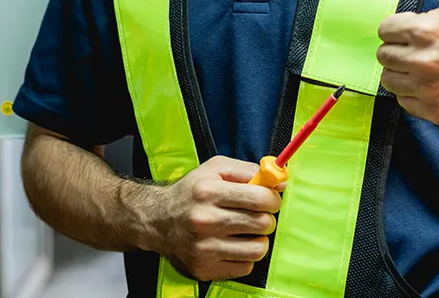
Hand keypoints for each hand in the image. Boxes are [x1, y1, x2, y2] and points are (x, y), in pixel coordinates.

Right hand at [153, 155, 281, 281]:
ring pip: (258, 249)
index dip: (273, 199)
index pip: (260, 198)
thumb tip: (280, 182)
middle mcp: (205, 220)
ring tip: (246, 231)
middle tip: (257, 214)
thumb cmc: (192, 192)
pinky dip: (245, 256)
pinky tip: (234, 245)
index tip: (270, 199)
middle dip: (266, 218)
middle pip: (262, 224)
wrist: (157, 220)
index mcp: (209, 192)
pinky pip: (245, 267)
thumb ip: (248, 170)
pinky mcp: (204, 269)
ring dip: (258, 239)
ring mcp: (204, 248)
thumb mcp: (215, 169)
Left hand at [377, 0, 438, 124]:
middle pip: (383, 56)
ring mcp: (427, 88)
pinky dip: (412, 94)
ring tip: (421, 65)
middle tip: (416, 47)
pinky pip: (404, 102)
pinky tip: (429, 83)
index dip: (396, 28)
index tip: (410, 30)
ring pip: (390, 80)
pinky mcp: (432, 110)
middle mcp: (422, 61)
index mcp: (424, 31)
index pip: (384, 30)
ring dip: (401, 72)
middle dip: (397, 49)